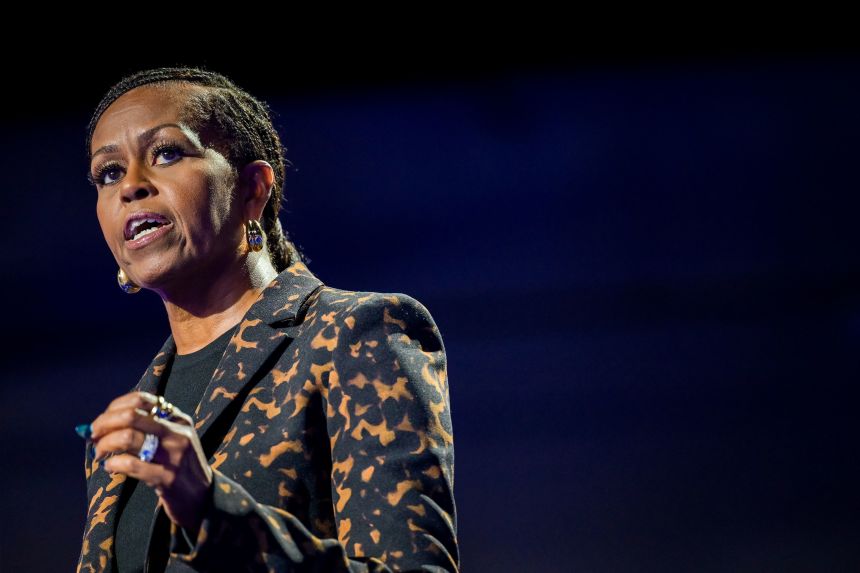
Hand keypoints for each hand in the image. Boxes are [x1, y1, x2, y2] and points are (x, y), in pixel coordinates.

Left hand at [91, 391, 213, 534]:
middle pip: (131, 416)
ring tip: (99, 454)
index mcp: (179, 420)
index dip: (114, 408)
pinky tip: (110, 468)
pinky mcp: (166, 477)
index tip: (101, 421)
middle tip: (92, 436)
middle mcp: (178, 433)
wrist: (203, 499)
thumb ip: (148, 429)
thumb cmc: (179, 468)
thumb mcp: (173, 441)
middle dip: (103, 424)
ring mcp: (173, 455)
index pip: (141, 400)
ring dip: (104, 445)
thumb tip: (101, 424)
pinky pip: (130, 464)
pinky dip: (113, 464)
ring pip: (128, 437)